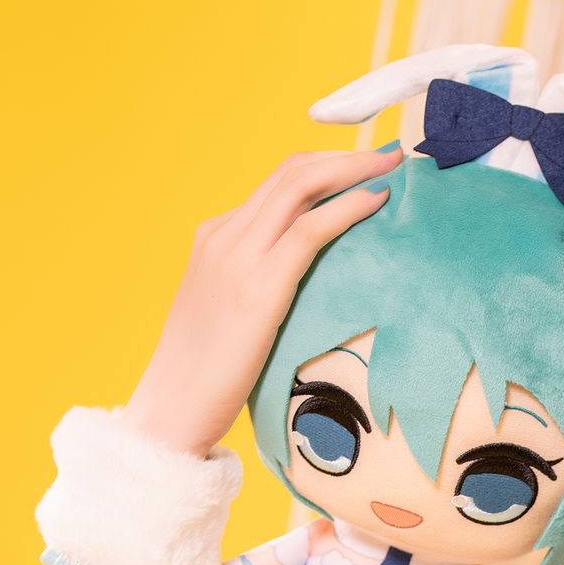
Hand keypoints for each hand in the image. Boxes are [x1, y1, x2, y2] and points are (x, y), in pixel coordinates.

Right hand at [126, 144, 401, 455]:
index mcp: (214, 238)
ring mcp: (237, 258)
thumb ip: (256, 285)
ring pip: (301, 187)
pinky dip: (348, 208)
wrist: (169, 409)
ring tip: (393, 167)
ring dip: (353, 169)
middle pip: (290, 172)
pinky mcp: (258, 288)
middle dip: (345, 155)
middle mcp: (223, 236)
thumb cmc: (205, 377)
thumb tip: (302, 287)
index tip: (362, 166)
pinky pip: (310, 230)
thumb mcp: (227, 315)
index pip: (275, 184)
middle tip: (390, 155)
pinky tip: (378, 203)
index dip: (324, 167)